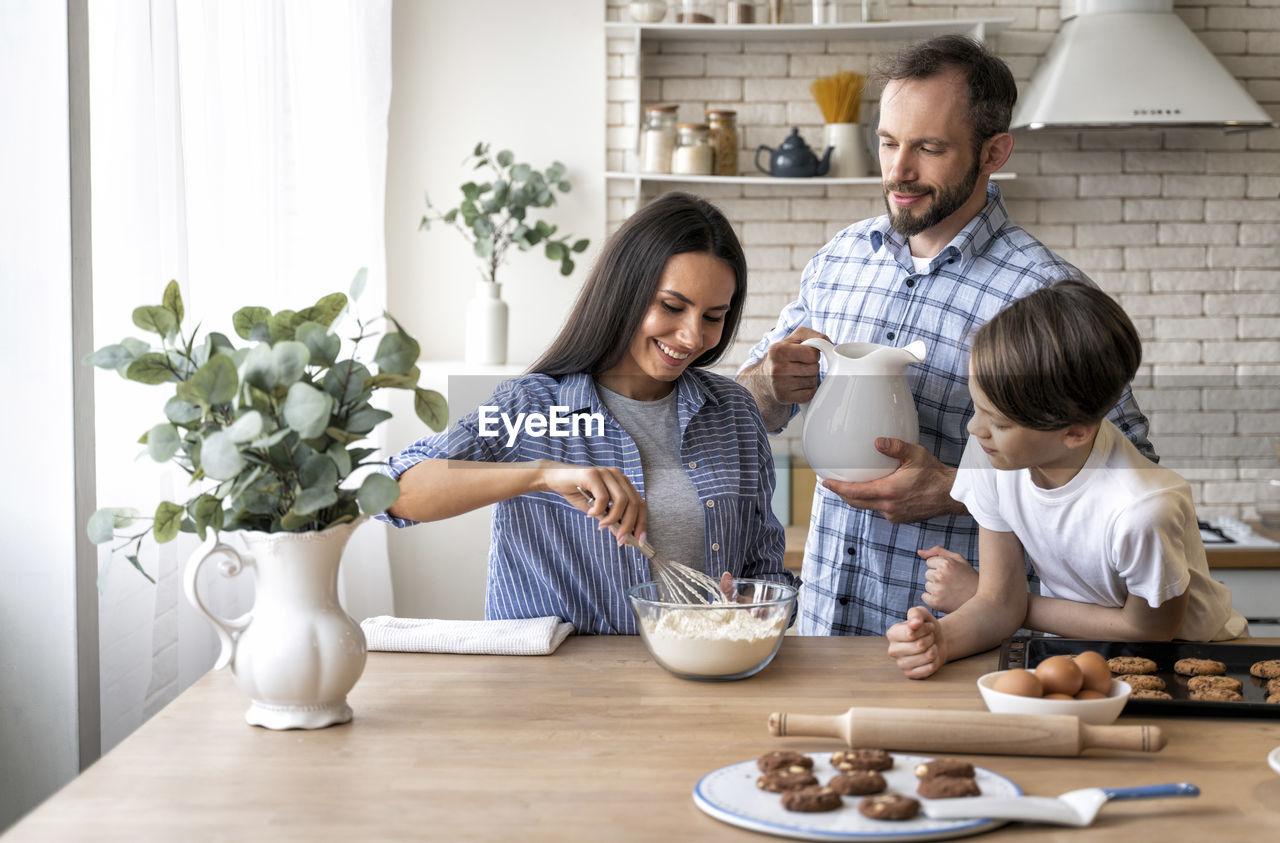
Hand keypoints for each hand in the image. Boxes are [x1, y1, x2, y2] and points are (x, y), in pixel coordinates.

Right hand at [541, 464, 645, 546]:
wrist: (554, 478)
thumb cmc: (577, 493)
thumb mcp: (597, 510)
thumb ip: (611, 520)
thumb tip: (624, 537)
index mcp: (622, 483)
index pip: (640, 504)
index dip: (642, 523)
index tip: (639, 541)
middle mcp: (617, 476)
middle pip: (634, 503)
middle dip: (629, 525)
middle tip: (621, 540)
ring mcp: (606, 473)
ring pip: (622, 500)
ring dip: (613, 519)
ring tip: (602, 526)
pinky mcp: (593, 474)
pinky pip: (603, 497)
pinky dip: (598, 510)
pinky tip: (590, 514)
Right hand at [759, 326, 825, 405]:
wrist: (764, 375)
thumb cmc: (785, 354)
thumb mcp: (796, 338)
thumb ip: (816, 336)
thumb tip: (831, 346)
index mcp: (778, 349)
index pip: (812, 355)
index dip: (813, 355)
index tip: (805, 355)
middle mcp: (776, 368)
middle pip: (814, 369)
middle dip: (812, 367)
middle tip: (800, 365)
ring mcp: (778, 385)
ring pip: (812, 382)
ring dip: (810, 378)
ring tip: (798, 375)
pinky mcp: (783, 397)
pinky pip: (809, 395)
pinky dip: (808, 390)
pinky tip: (798, 386)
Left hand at [821, 438, 962, 522]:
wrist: (950, 494)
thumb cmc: (934, 473)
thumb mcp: (915, 455)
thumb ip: (895, 447)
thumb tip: (877, 441)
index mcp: (888, 492)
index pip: (855, 492)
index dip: (838, 488)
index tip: (825, 482)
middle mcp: (888, 507)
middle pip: (856, 503)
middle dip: (841, 493)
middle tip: (830, 484)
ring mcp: (893, 515)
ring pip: (867, 507)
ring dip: (856, 498)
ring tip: (847, 486)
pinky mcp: (899, 518)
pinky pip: (879, 509)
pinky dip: (871, 501)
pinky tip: (871, 491)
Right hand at [885, 606, 945, 679]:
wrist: (936, 641)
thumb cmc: (926, 627)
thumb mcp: (922, 614)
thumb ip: (916, 614)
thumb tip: (914, 623)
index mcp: (892, 634)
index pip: (911, 634)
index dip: (925, 629)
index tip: (927, 627)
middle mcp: (893, 650)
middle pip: (920, 645)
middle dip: (930, 639)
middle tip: (930, 637)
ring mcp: (901, 664)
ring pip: (927, 657)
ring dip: (934, 649)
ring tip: (930, 646)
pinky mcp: (910, 675)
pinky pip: (930, 668)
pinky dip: (935, 661)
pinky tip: (931, 658)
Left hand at [919, 546, 977, 613]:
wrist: (982, 601)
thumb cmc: (969, 577)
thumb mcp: (958, 560)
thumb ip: (938, 552)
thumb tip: (919, 552)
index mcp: (945, 563)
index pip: (929, 562)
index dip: (941, 567)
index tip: (952, 573)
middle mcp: (940, 575)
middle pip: (928, 574)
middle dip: (938, 577)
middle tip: (953, 583)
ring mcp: (937, 590)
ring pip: (927, 585)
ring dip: (936, 588)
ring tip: (952, 591)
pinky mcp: (935, 602)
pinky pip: (925, 597)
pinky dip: (933, 598)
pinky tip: (946, 599)